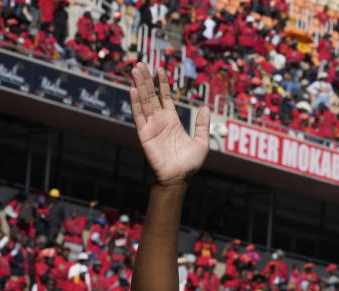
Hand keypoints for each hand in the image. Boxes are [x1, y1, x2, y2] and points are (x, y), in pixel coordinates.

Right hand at [129, 62, 209, 187]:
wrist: (178, 178)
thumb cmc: (189, 164)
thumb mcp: (202, 142)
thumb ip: (202, 125)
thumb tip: (206, 108)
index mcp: (172, 121)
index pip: (164, 97)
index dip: (162, 83)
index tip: (160, 69)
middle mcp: (160, 121)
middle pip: (151, 95)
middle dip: (146, 79)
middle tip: (141, 63)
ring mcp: (151, 126)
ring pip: (144, 101)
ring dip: (139, 85)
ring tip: (136, 69)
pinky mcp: (144, 134)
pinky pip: (139, 116)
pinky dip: (135, 103)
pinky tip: (133, 89)